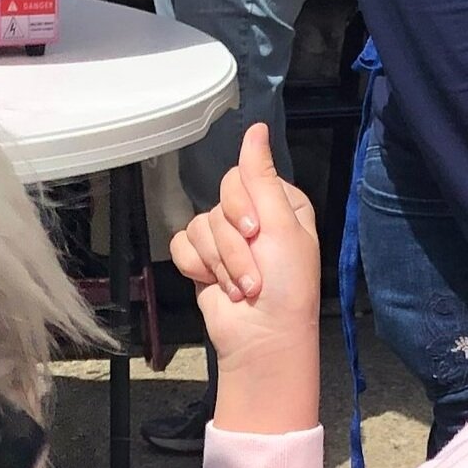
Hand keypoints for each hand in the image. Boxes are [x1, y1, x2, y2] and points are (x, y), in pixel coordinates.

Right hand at [170, 124, 319, 370]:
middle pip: (217, 203)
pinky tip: (215, 285)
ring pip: (199, 226)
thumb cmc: (285, 288)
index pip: (242, 177)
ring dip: (219, 263)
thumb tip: (255, 129)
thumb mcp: (282, 226)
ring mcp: (225, 240)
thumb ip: (261, 176)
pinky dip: (197, 268)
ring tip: (241, 289)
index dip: (240, 205)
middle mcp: (251, 217)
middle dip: (231, 243)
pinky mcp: (202, 261)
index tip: (254, 231)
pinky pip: (181, 245)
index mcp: (278, 203)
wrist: (261, 339)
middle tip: (252, 272)